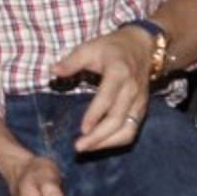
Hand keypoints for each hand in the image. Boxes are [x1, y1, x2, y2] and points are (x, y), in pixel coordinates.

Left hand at [54, 26, 153, 151]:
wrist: (142, 46)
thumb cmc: (111, 48)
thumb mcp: (89, 47)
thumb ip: (72, 61)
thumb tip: (54, 71)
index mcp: (119, 73)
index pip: (107, 98)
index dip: (95, 115)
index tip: (82, 129)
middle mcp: (132, 90)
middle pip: (118, 119)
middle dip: (99, 137)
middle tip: (79, 147)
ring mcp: (139, 102)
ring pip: (128, 129)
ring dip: (108, 143)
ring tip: (87, 148)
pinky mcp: (141, 109)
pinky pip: (132, 130)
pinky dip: (116, 141)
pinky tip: (99, 144)